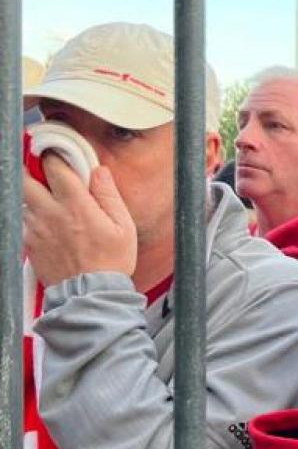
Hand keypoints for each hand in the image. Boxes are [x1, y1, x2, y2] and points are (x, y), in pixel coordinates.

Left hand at [23, 156, 136, 285]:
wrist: (90, 295)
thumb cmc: (111, 262)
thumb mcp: (123, 226)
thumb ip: (108, 194)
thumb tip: (99, 170)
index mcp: (76, 205)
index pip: (55, 167)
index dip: (55, 155)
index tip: (58, 154)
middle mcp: (50, 213)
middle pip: (24, 178)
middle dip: (30, 169)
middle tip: (42, 171)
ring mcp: (35, 228)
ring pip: (21, 199)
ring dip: (31, 194)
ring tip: (48, 201)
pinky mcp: (27, 243)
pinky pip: (21, 221)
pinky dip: (30, 216)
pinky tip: (46, 223)